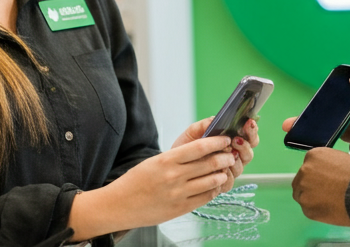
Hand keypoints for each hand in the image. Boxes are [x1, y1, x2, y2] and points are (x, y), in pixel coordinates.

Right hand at [70, 136, 234, 238]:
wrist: (119, 205)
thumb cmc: (136, 181)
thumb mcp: (155, 161)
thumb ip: (178, 157)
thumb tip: (203, 149)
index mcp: (167, 160)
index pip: (200, 147)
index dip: (217, 142)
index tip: (225, 140)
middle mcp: (174, 176)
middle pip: (210, 163)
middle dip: (225, 158)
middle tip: (230, 155)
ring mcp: (178, 194)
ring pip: (211, 181)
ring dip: (222, 175)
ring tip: (224, 171)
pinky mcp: (180, 209)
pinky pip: (205, 198)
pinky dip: (214, 190)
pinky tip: (215, 186)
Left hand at [171, 117, 259, 192]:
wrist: (171, 167)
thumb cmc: (184, 148)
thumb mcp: (192, 133)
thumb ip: (204, 124)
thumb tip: (216, 118)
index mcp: (231, 143)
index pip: (249, 137)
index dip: (251, 130)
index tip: (249, 122)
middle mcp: (233, 158)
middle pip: (248, 154)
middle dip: (244, 146)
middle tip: (235, 140)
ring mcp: (228, 172)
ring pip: (240, 167)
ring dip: (234, 159)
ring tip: (225, 152)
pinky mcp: (221, 185)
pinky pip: (229, 181)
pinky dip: (225, 174)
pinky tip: (218, 169)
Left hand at [291, 148, 349, 226]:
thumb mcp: (342, 159)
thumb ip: (328, 165)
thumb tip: (325, 174)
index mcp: (313, 155)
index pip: (309, 166)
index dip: (318, 175)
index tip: (326, 181)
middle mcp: (304, 170)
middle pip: (301, 180)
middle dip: (311, 186)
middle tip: (327, 192)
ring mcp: (303, 190)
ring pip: (302, 196)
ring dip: (312, 199)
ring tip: (330, 202)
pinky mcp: (307, 208)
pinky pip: (308, 210)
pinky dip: (317, 211)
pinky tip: (330, 209)